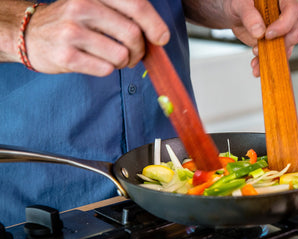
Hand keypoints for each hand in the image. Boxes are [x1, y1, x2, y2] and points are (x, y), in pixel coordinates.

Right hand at [26, 0, 169, 75]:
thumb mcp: (96, 5)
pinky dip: (109, 69)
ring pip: (121, 55)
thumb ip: (124, 14)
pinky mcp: (66, 55)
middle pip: (133, 34)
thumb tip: (159, 35)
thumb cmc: (73, 21)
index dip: (155, 24)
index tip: (162, 38)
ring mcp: (72, 31)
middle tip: (135, 54)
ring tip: (115, 58)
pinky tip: (98, 62)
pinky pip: (105, 69)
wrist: (31, 33)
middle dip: (140, 50)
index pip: (136, 5)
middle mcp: (82, 6)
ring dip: (125, 62)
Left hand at [223, 0, 297, 76]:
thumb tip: (258, 30)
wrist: (233, 13)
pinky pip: (274, 55)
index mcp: (282, 0)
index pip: (292, 11)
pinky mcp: (273, 43)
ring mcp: (281, 31)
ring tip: (257, 64)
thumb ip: (249, 15)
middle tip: (261, 49)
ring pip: (284, 48)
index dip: (283, 25)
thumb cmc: (239, 3)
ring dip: (272, 59)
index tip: (268, 34)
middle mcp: (285, 16)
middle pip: (293, 33)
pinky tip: (256, 66)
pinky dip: (265, 62)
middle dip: (279, 46)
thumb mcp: (240, 4)